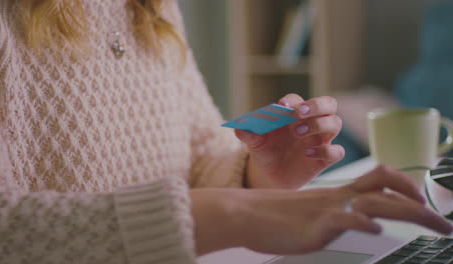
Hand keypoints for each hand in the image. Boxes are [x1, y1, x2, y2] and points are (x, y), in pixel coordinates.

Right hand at [191, 166, 452, 254]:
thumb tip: (353, 220)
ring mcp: (328, 211)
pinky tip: (376, 232)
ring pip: (377, 203)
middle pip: (389, 190)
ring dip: (411, 213)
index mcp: (339, 193)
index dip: (407, 185)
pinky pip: (344, 219)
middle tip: (445, 225)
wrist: (246, 213)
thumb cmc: (275, 215)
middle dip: (423, 206)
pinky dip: (365, 223)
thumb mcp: (310, 211)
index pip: (381, 178)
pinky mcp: (315, 227)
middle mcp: (339, 198)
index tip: (424, 202)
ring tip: (434, 226)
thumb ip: (332, 212)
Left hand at [236, 94, 343, 188]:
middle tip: (300, 112)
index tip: (282, 106)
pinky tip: (307, 154)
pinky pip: (336, 152)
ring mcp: (321, 140)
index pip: (298, 100)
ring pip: (335, 123)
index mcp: (293, 114)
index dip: (292, 101)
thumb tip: (239, 129)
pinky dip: (326, 151)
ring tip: (298, 133)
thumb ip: (249, 135)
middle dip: (316, 105)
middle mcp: (311, 122)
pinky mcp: (325, 159)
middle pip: (328, 104)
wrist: (270, 176)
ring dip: (319, 125)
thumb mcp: (254, 144)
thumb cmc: (265, 152)